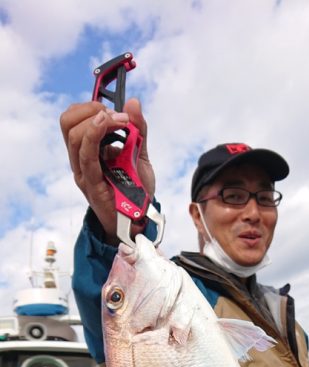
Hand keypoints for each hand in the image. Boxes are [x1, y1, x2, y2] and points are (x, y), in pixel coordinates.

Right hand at [60, 98, 155, 242]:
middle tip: (117, 117)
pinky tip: (107, 125)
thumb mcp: (140, 154)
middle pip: (68, 122)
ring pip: (74, 134)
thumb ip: (138, 130)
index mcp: (88, 150)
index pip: (74, 118)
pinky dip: (94, 135)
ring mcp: (83, 171)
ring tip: (120, 122)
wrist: (140, 220)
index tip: (117, 111)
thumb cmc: (136, 191)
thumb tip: (133, 103)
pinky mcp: (90, 183)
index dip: (91, 106)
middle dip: (92, 109)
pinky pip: (86, 155)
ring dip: (97, 120)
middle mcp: (80, 159)